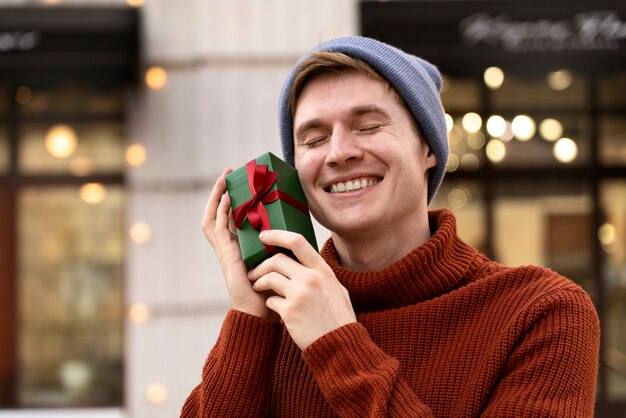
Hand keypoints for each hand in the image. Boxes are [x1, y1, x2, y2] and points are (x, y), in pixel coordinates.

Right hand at [202, 169, 277, 319]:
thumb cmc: (276, 290)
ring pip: (214, 218)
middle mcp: (231, 247)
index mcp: (242, 247)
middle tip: (228, 173)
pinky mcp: (226, 256)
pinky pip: (219, 230)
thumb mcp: (282, 260)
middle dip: (221, 192)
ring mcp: (226, 252)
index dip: (233, 199)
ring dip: (217, 197)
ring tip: (224, 180)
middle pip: (219, 214)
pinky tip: (226, 199)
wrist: (264, 314)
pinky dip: (221, 213)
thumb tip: (301, 229)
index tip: (240, 180)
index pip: (232, 217)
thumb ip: (284, 245)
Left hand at [248, 230, 356, 349]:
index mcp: (323, 270)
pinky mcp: (289, 312)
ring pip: (269, 278)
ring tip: (257, 287)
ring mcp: (299, 294)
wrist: (340, 346)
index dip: (277, 235)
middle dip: (261, 265)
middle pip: (277, 260)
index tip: (264, 236)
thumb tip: (308, 263)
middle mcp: (311, 278)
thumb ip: (322, 275)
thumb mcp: (338, 289)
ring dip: (259, 282)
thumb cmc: (339, 318)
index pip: (297, 241)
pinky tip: (274, 308)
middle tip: (254, 272)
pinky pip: (270, 300)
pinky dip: (269, 302)